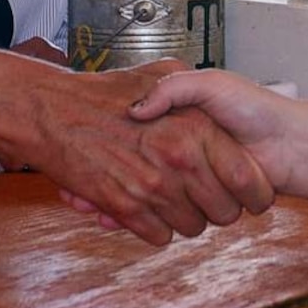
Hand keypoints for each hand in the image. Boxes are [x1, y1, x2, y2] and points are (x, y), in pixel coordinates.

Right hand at [7, 61, 274, 247]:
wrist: (51, 111)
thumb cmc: (104, 92)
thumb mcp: (161, 71)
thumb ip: (196, 89)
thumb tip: (220, 110)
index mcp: (195, 129)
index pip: (247, 178)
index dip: (255, 193)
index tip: (251, 194)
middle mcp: (178, 159)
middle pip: (224, 211)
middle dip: (219, 208)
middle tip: (207, 197)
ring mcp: (151, 187)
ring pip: (192, 227)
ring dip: (186, 218)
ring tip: (174, 198)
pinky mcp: (125, 207)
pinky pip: (159, 236)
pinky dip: (156, 227)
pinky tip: (148, 207)